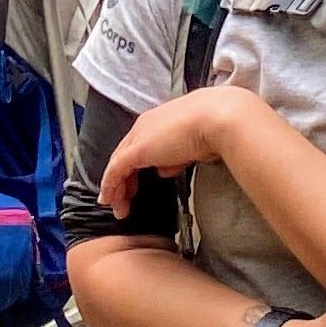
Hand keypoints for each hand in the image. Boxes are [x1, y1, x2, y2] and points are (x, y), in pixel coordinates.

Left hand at [98, 87, 253, 217]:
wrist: (215, 118)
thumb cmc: (213, 127)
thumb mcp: (191, 145)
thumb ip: (175, 157)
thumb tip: (164, 169)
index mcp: (158, 120)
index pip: (138, 145)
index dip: (133, 167)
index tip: (135, 185)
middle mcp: (144, 126)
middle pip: (124, 155)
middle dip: (122, 180)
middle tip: (124, 200)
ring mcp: (139, 137)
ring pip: (117, 164)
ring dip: (116, 188)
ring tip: (119, 208)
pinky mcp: (137, 150)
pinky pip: (115, 170)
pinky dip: (110, 186)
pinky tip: (110, 200)